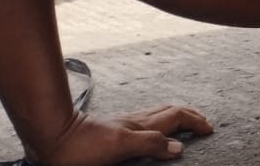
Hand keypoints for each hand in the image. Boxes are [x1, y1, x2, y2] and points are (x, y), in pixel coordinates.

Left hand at [34, 105, 212, 165]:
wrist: (50, 137)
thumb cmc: (80, 147)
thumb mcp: (119, 146)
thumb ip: (150, 143)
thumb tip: (179, 146)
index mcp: (140, 126)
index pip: (176, 118)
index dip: (195, 122)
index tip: (209, 129)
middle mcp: (135, 122)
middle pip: (170, 112)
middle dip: (190, 115)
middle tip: (204, 123)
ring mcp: (124, 124)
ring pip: (158, 114)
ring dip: (176, 115)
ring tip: (185, 120)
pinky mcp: (113, 129)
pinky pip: (145, 120)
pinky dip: (159, 121)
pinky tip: (153, 127)